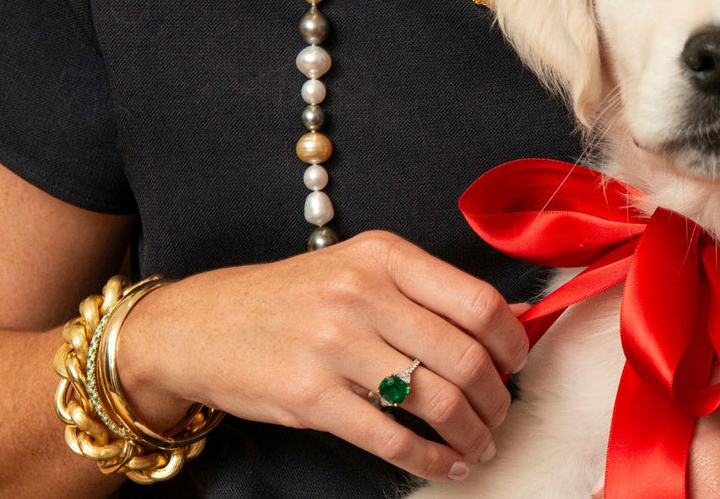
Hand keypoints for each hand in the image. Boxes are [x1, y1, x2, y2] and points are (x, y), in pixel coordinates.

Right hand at [114, 231, 530, 482]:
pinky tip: (446, 464)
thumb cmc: (294, 298)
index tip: (515, 365)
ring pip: (436, 400)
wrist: (200, 325)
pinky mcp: (309, 396)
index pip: (477, 301)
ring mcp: (334, 345)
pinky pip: (391, 437)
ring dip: (472, 433)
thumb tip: (518, 316)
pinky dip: (431, 458)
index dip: (512, 342)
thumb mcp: (364, 271)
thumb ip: (437, 292)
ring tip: (479, 444)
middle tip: (500, 414)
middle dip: (496, 398)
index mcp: (384, 256)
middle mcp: (361, 294)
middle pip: (465, 357)